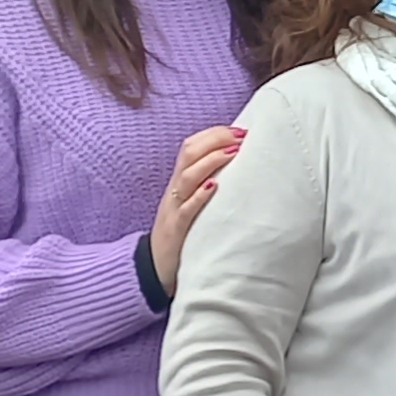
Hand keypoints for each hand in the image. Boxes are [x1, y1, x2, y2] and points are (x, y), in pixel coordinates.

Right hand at [146, 124, 243, 289]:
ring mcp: (174, 207)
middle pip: (189, 153)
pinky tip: (213, 187)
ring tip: (233, 153)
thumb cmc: (181, 231)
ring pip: (187, 176)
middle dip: (216, 140)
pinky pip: (185, 209)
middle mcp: (175, 189)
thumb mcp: (189, 202)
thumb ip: (204, 183)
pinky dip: (199, 196)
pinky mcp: (176, 228)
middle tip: (241, 137)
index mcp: (179, 181)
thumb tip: (232, 166)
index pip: (191, 146)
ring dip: (211, 161)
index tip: (239, 130)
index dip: (214, 134)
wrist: (154, 265)